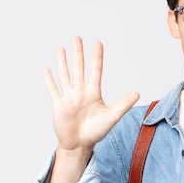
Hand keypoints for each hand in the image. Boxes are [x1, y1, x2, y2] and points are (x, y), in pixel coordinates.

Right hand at [43, 36, 139, 153]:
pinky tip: (46, 69)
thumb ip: (123, 105)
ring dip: (62, 62)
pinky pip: (53, 89)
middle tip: (76, 37)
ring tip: (60, 48)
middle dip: (78, 53)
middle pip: (79, 68)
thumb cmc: (96, 132)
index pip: (96, 71)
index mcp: (94, 93)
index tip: (98, 43)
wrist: (80, 145)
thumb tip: (137, 93)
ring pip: (65, 75)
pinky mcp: (58, 105)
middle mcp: (80, 92)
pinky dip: (49, 80)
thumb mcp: (112, 117)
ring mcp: (69, 97)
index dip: (97, 57)